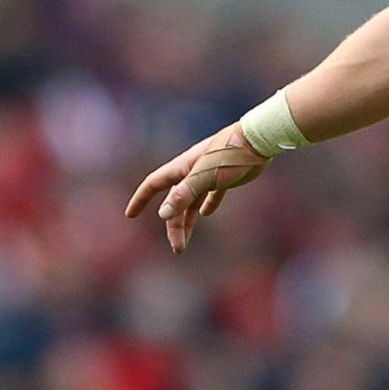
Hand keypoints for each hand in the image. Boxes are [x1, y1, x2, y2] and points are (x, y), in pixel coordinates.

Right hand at [124, 124, 268, 252]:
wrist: (258, 141)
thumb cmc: (230, 156)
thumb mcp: (205, 176)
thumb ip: (184, 194)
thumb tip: (163, 214)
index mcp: (183, 168)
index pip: (154, 184)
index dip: (141, 199)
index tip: (130, 215)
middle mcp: (192, 172)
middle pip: (174, 202)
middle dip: (173, 226)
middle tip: (178, 248)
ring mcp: (208, 174)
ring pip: (191, 202)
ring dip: (187, 222)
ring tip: (184, 243)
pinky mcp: (225, 177)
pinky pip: (211, 194)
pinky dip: (207, 205)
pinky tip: (207, 213)